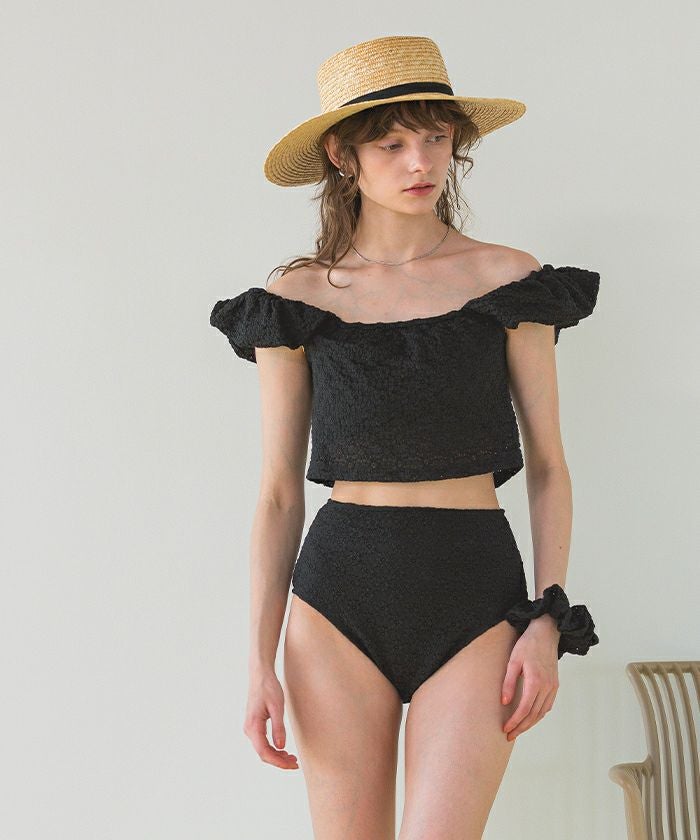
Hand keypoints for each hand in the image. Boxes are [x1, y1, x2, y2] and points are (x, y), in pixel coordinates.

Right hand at [243, 668, 298, 768]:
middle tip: (296, 763)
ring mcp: (250, 727)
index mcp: (253, 726)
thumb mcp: (277, 706)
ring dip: (277, 756)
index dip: (278, 762)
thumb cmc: (269, 687)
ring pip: (262, 749)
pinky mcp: (254, 724)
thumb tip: (280, 747)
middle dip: (279, 761)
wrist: (260, 673)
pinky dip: (273, 748)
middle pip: (263, 753)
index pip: (264, 752)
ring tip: (292, 758)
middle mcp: (249, 729)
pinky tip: (283, 749)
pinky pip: (262, 742)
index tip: (292, 765)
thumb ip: (278, 727)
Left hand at [500, 616, 559, 740]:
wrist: (546, 633)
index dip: (515, 721)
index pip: (524, 709)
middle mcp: (547, 686)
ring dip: (530, 723)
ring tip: (518, 729)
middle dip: (521, 727)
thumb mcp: (513, 661)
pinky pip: (547, 705)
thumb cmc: (527, 645)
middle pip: (533, 714)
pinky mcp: (555, 685)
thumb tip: (504, 703)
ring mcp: (553, 686)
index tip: (505, 729)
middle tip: (509, 735)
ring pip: (542, 712)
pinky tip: (530, 717)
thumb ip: (508, 682)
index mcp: (536, 681)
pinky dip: (538, 715)